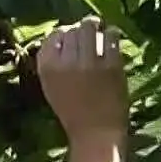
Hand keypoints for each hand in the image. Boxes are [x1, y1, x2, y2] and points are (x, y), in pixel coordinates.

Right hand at [36, 17, 127, 143]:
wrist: (96, 133)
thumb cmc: (73, 112)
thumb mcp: (51, 87)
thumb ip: (52, 61)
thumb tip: (63, 33)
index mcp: (47, 68)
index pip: (53, 36)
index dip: (64, 35)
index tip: (72, 39)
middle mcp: (65, 62)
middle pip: (73, 30)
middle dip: (81, 30)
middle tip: (89, 34)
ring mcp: (89, 62)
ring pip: (91, 28)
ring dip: (97, 28)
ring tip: (102, 32)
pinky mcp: (110, 65)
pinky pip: (111, 37)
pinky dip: (113, 34)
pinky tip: (113, 37)